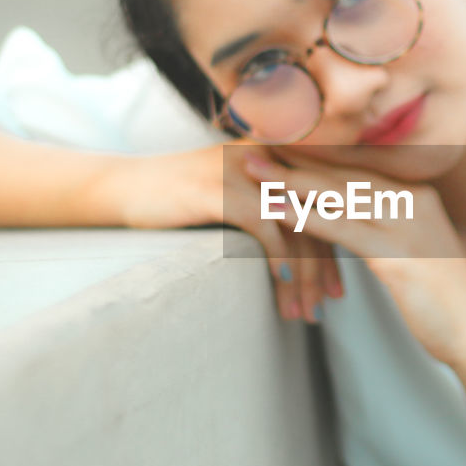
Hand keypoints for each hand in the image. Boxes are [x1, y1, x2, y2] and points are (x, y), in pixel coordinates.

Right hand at [92, 142, 342, 324]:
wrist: (127, 186)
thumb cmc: (185, 198)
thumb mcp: (238, 195)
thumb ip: (274, 207)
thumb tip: (309, 251)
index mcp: (279, 154)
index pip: (322, 203)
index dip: (336, 246)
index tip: (337, 289)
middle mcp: (268, 155)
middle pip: (314, 214)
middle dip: (324, 267)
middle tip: (328, 305)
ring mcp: (243, 169)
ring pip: (293, 224)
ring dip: (301, 275)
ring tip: (303, 312)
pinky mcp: (218, 187)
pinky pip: (262, 225)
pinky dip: (278, 257)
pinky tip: (283, 285)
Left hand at [240, 150, 465, 372]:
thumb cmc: (445, 299)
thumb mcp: (419, 250)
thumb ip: (391, 227)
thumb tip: (355, 216)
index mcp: (420, 194)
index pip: (359, 165)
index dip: (318, 152)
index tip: (282, 141)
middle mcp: (414, 200)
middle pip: (344, 173)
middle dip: (297, 158)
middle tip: (256, 143)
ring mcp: (407, 226)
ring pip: (338, 195)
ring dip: (290, 181)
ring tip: (253, 170)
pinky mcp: (397, 256)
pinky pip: (342, 230)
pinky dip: (305, 217)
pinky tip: (276, 209)